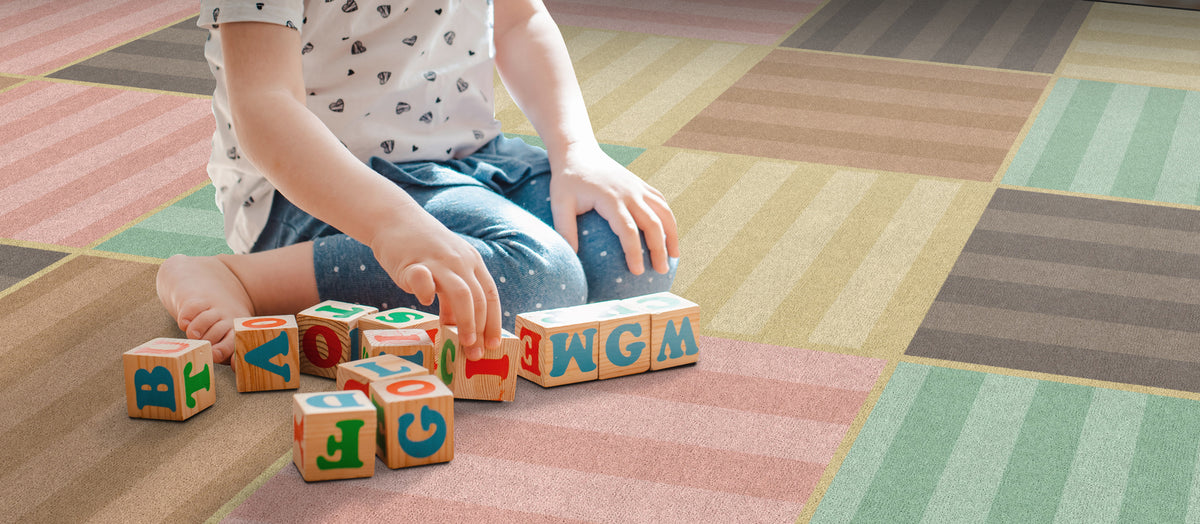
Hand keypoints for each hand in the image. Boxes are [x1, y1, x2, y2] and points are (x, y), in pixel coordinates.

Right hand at [368, 209, 499, 359]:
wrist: (394, 219)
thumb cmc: (421, 249)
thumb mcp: (445, 270)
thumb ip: (453, 297)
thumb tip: (460, 330)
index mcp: (472, 262)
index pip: (490, 295)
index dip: (493, 322)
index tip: (493, 345)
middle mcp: (460, 261)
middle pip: (479, 299)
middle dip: (479, 329)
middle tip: (475, 353)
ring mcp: (438, 260)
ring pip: (462, 293)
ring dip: (466, 321)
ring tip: (463, 342)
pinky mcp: (413, 262)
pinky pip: (423, 279)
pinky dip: (426, 293)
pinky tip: (425, 303)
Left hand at [549, 143, 679, 274]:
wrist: (578, 152)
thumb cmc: (567, 180)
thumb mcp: (559, 203)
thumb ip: (565, 230)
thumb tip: (570, 259)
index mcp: (611, 198)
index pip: (628, 230)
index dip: (634, 252)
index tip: (637, 271)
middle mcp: (630, 192)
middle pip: (653, 223)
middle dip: (659, 249)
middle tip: (661, 271)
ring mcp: (638, 187)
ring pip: (664, 212)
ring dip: (672, 234)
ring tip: (674, 257)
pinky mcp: (641, 184)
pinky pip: (661, 202)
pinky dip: (668, 219)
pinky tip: (669, 235)